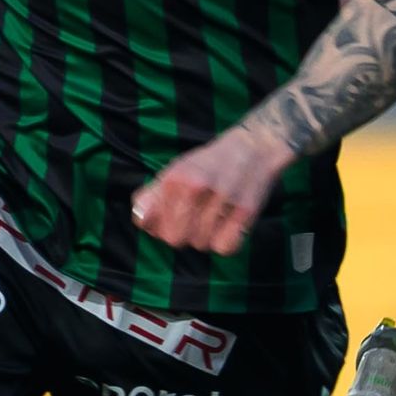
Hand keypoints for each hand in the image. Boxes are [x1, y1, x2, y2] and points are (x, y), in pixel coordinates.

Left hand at [132, 120, 293, 253]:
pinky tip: (227, 226)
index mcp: (174, 178)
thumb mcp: (174, 170)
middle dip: (179, 234)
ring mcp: (221, 200)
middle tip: (193, 219)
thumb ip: (152, 195)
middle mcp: (195, 188)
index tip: (167, 218)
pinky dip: (225, 243)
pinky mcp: (245, 212)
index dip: (154, 226)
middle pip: (173, 239)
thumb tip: (140, 218)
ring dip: (204, 237)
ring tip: (213, 216)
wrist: (254, 147)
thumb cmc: (209, 164)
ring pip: (200, 245)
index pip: (146, 222)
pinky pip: (224, 248)